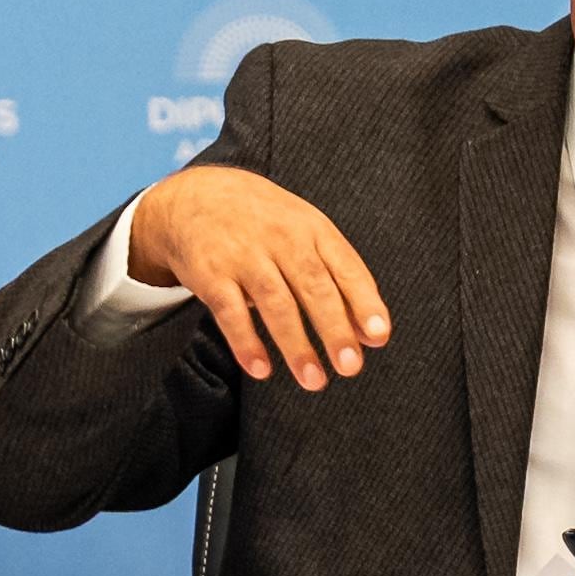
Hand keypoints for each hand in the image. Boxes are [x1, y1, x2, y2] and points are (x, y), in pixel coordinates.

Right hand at [127, 165, 390, 391]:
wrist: (196, 195)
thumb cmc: (264, 222)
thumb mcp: (305, 232)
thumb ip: (338, 278)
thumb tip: (370, 334)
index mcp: (313, 230)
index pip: (346, 268)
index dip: (364, 303)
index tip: (378, 337)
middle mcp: (281, 240)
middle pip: (314, 287)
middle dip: (334, 329)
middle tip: (350, 367)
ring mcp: (244, 256)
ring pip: (276, 303)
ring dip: (296, 345)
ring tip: (314, 380)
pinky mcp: (211, 274)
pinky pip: (230, 312)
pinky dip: (246, 342)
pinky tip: (261, 368)